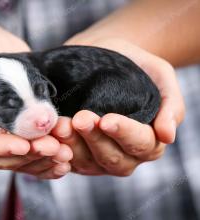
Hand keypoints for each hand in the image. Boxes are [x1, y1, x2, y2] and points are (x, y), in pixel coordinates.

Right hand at [0, 22, 71, 178]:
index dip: (2, 148)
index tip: (26, 145)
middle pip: (4, 156)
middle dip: (30, 155)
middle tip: (56, 148)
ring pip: (20, 158)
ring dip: (44, 159)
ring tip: (66, 154)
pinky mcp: (18, 129)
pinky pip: (32, 151)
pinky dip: (48, 158)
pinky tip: (66, 158)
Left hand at [51, 38, 184, 175]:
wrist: (101, 55)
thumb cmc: (133, 65)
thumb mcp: (159, 74)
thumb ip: (170, 104)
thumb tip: (168, 136)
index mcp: (148, 140)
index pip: (141, 144)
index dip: (125, 134)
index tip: (107, 119)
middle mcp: (124, 153)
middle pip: (112, 158)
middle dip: (95, 139)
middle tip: (80, 119)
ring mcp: (98, 156)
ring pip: (87, 163)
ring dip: (72, 146)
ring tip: (60, 126)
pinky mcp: (76, 154)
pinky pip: (67, 160)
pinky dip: (58, 151)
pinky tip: (49, 137)